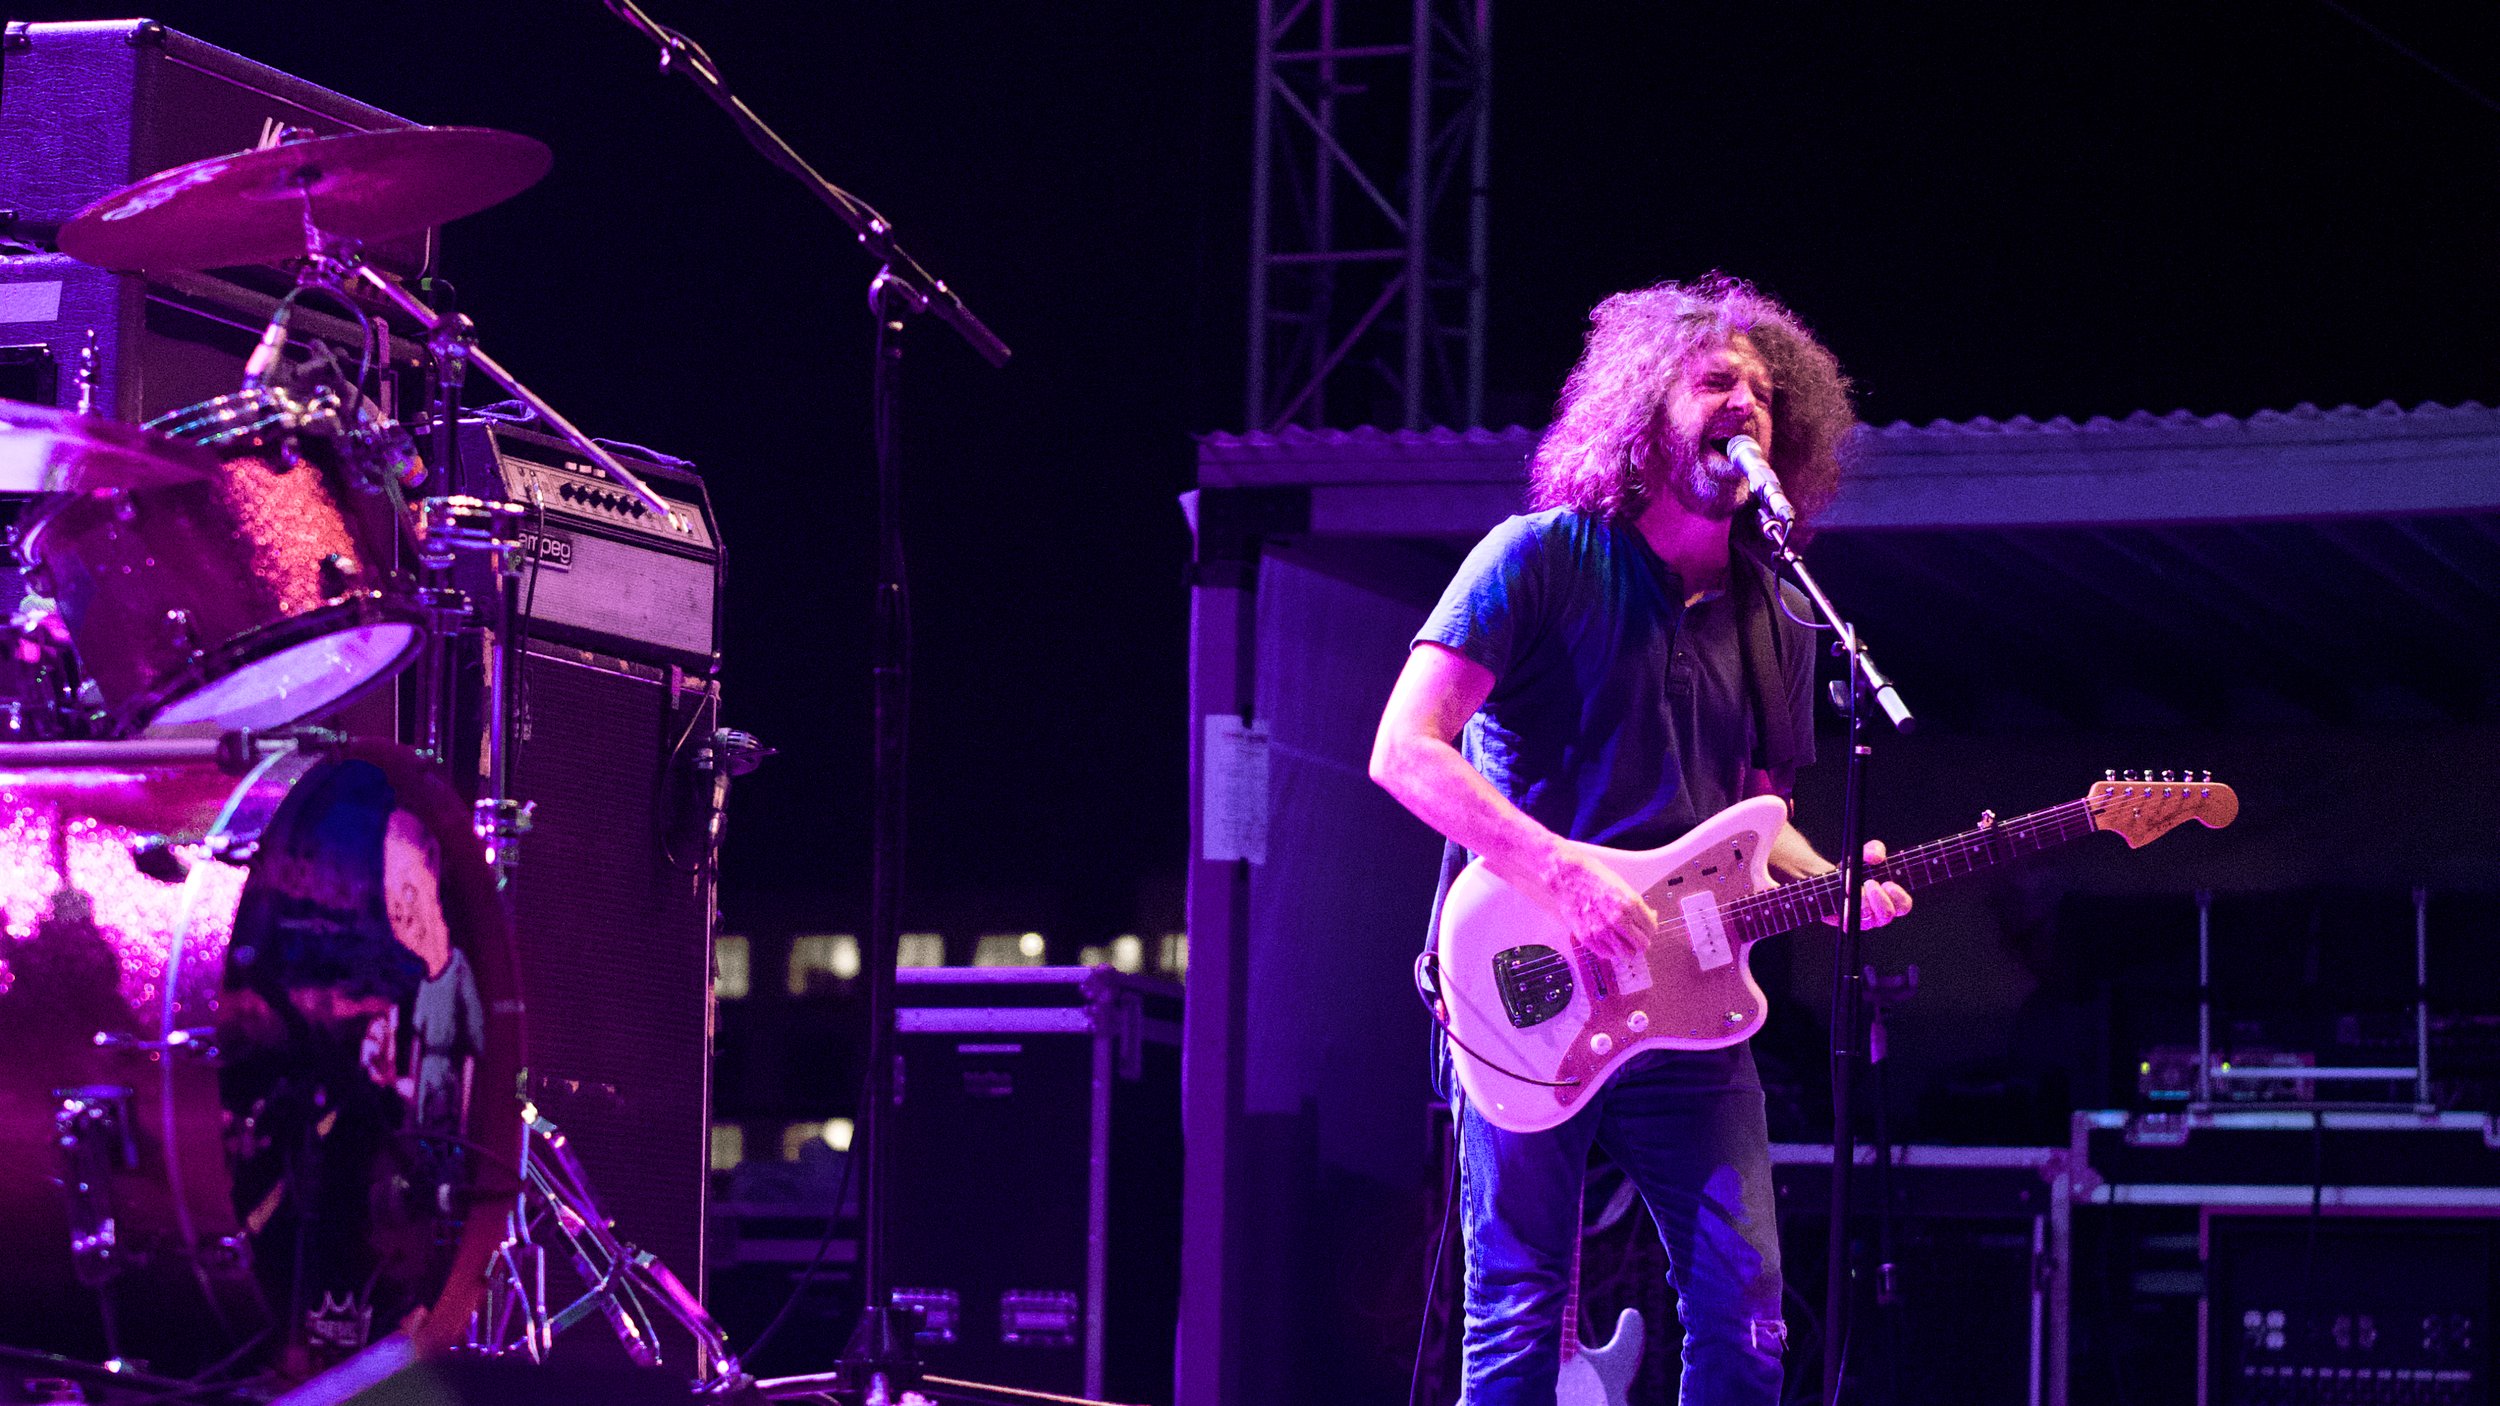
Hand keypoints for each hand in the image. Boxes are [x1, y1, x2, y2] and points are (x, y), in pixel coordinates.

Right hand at [1542, 841, 1655, 963]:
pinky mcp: (1587, 936)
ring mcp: (1602, 929)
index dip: (1650, 930)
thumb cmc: (1593, 878)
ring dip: (1626, 949)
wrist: (1568, 877)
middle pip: (1642, 945)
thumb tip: (1650, 917)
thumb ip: (1637, 905)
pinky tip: (1607, 941)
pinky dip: (1609, 950)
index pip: (1651, 928)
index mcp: (1630, 903)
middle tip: (1635, 938)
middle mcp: (1618, 919)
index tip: (1645, 930)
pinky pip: (1606, 953)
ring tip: (1621, 942)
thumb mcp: (1622, 886)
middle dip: (1640, 941)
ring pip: (1626, 953)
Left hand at [1821, 839, 1912, 929]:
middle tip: (1869, 882)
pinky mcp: (1848, 923)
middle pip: (1887, 914)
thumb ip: (1874, 850)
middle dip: (1879, 898)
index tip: (1888, 883)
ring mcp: (1865, 920)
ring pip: (1869, 919)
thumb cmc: (1856, 868)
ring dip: (1861, 900)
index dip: (1899, 897)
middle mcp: (1880, 913)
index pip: (1904, 905)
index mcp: (1891, 899)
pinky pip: (1850, 922)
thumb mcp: (1864, 855)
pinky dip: (1846, 908)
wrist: (1832, 880)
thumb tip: (1878, 856)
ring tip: (1850, 884)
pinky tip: (1843, 897)